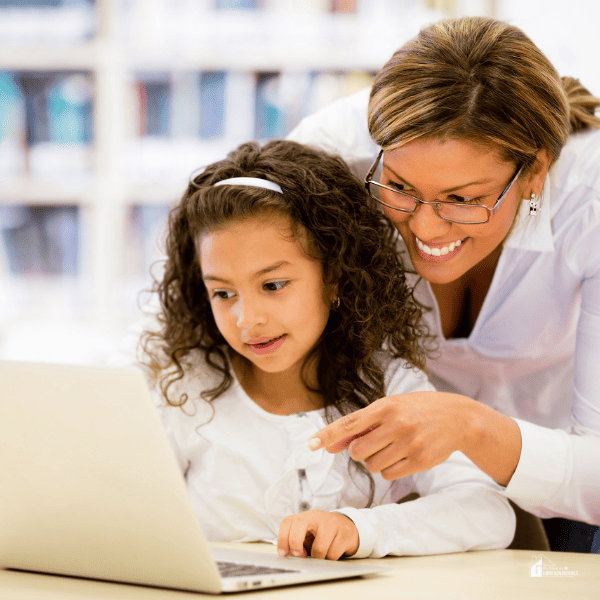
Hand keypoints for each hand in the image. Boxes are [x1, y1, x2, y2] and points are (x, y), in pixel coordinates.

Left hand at [277, 511, 358, 559]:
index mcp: (305, 517)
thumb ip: (296, 541)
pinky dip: (330, 559)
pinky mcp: (345, 533)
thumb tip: (288, 554)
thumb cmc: (322, 534)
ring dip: (318, 558)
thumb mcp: (308, 535)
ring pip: (319, 548)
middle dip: (296, 543)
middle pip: (299, 524)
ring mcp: (332, 523)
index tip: (283, 553)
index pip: (288, 522)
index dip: (282, 538)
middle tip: (299, 555)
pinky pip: (333, 554)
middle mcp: (317, 516)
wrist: (347, 528)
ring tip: (321, 554)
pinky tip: (332, 552)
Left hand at [307, 392, 473, 480]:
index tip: (311, 445)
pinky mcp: (420, 461)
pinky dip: (390, 469)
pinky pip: (389, 474)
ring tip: (393, 446)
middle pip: (357, 451)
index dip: (328, 435)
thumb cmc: (417, 410)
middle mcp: (396, 424)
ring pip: (372, 466)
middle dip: (359, 451)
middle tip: (374, 442)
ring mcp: (409, 444)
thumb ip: (361, 425)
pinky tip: (403, 455)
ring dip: (376, 461)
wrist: (458, 417)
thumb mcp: (390, 408)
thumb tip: (332, 445)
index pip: (349, 423)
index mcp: (385, 407)